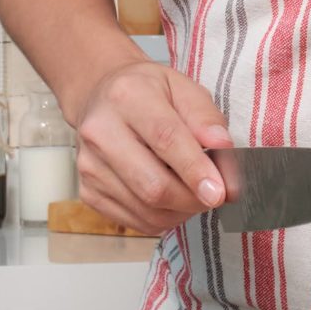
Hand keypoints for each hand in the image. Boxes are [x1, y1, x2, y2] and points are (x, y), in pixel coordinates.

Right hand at [69, 60, 232, 236]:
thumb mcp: (181, 87)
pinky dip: (163, 218)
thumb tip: (222, 146)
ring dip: (181, 211)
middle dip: (192, 199)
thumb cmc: (147, 93)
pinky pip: (135, 221)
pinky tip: (171, 200)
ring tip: (193, 193)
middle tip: (215, 195)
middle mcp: (99, 132)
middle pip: (152, 185)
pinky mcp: (88, 191)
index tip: (220, 191)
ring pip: (146, 209)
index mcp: (126, 97)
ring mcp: (89, 165)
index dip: (195, 169)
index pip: (165, 139)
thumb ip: (205, 117)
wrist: (102, 97)